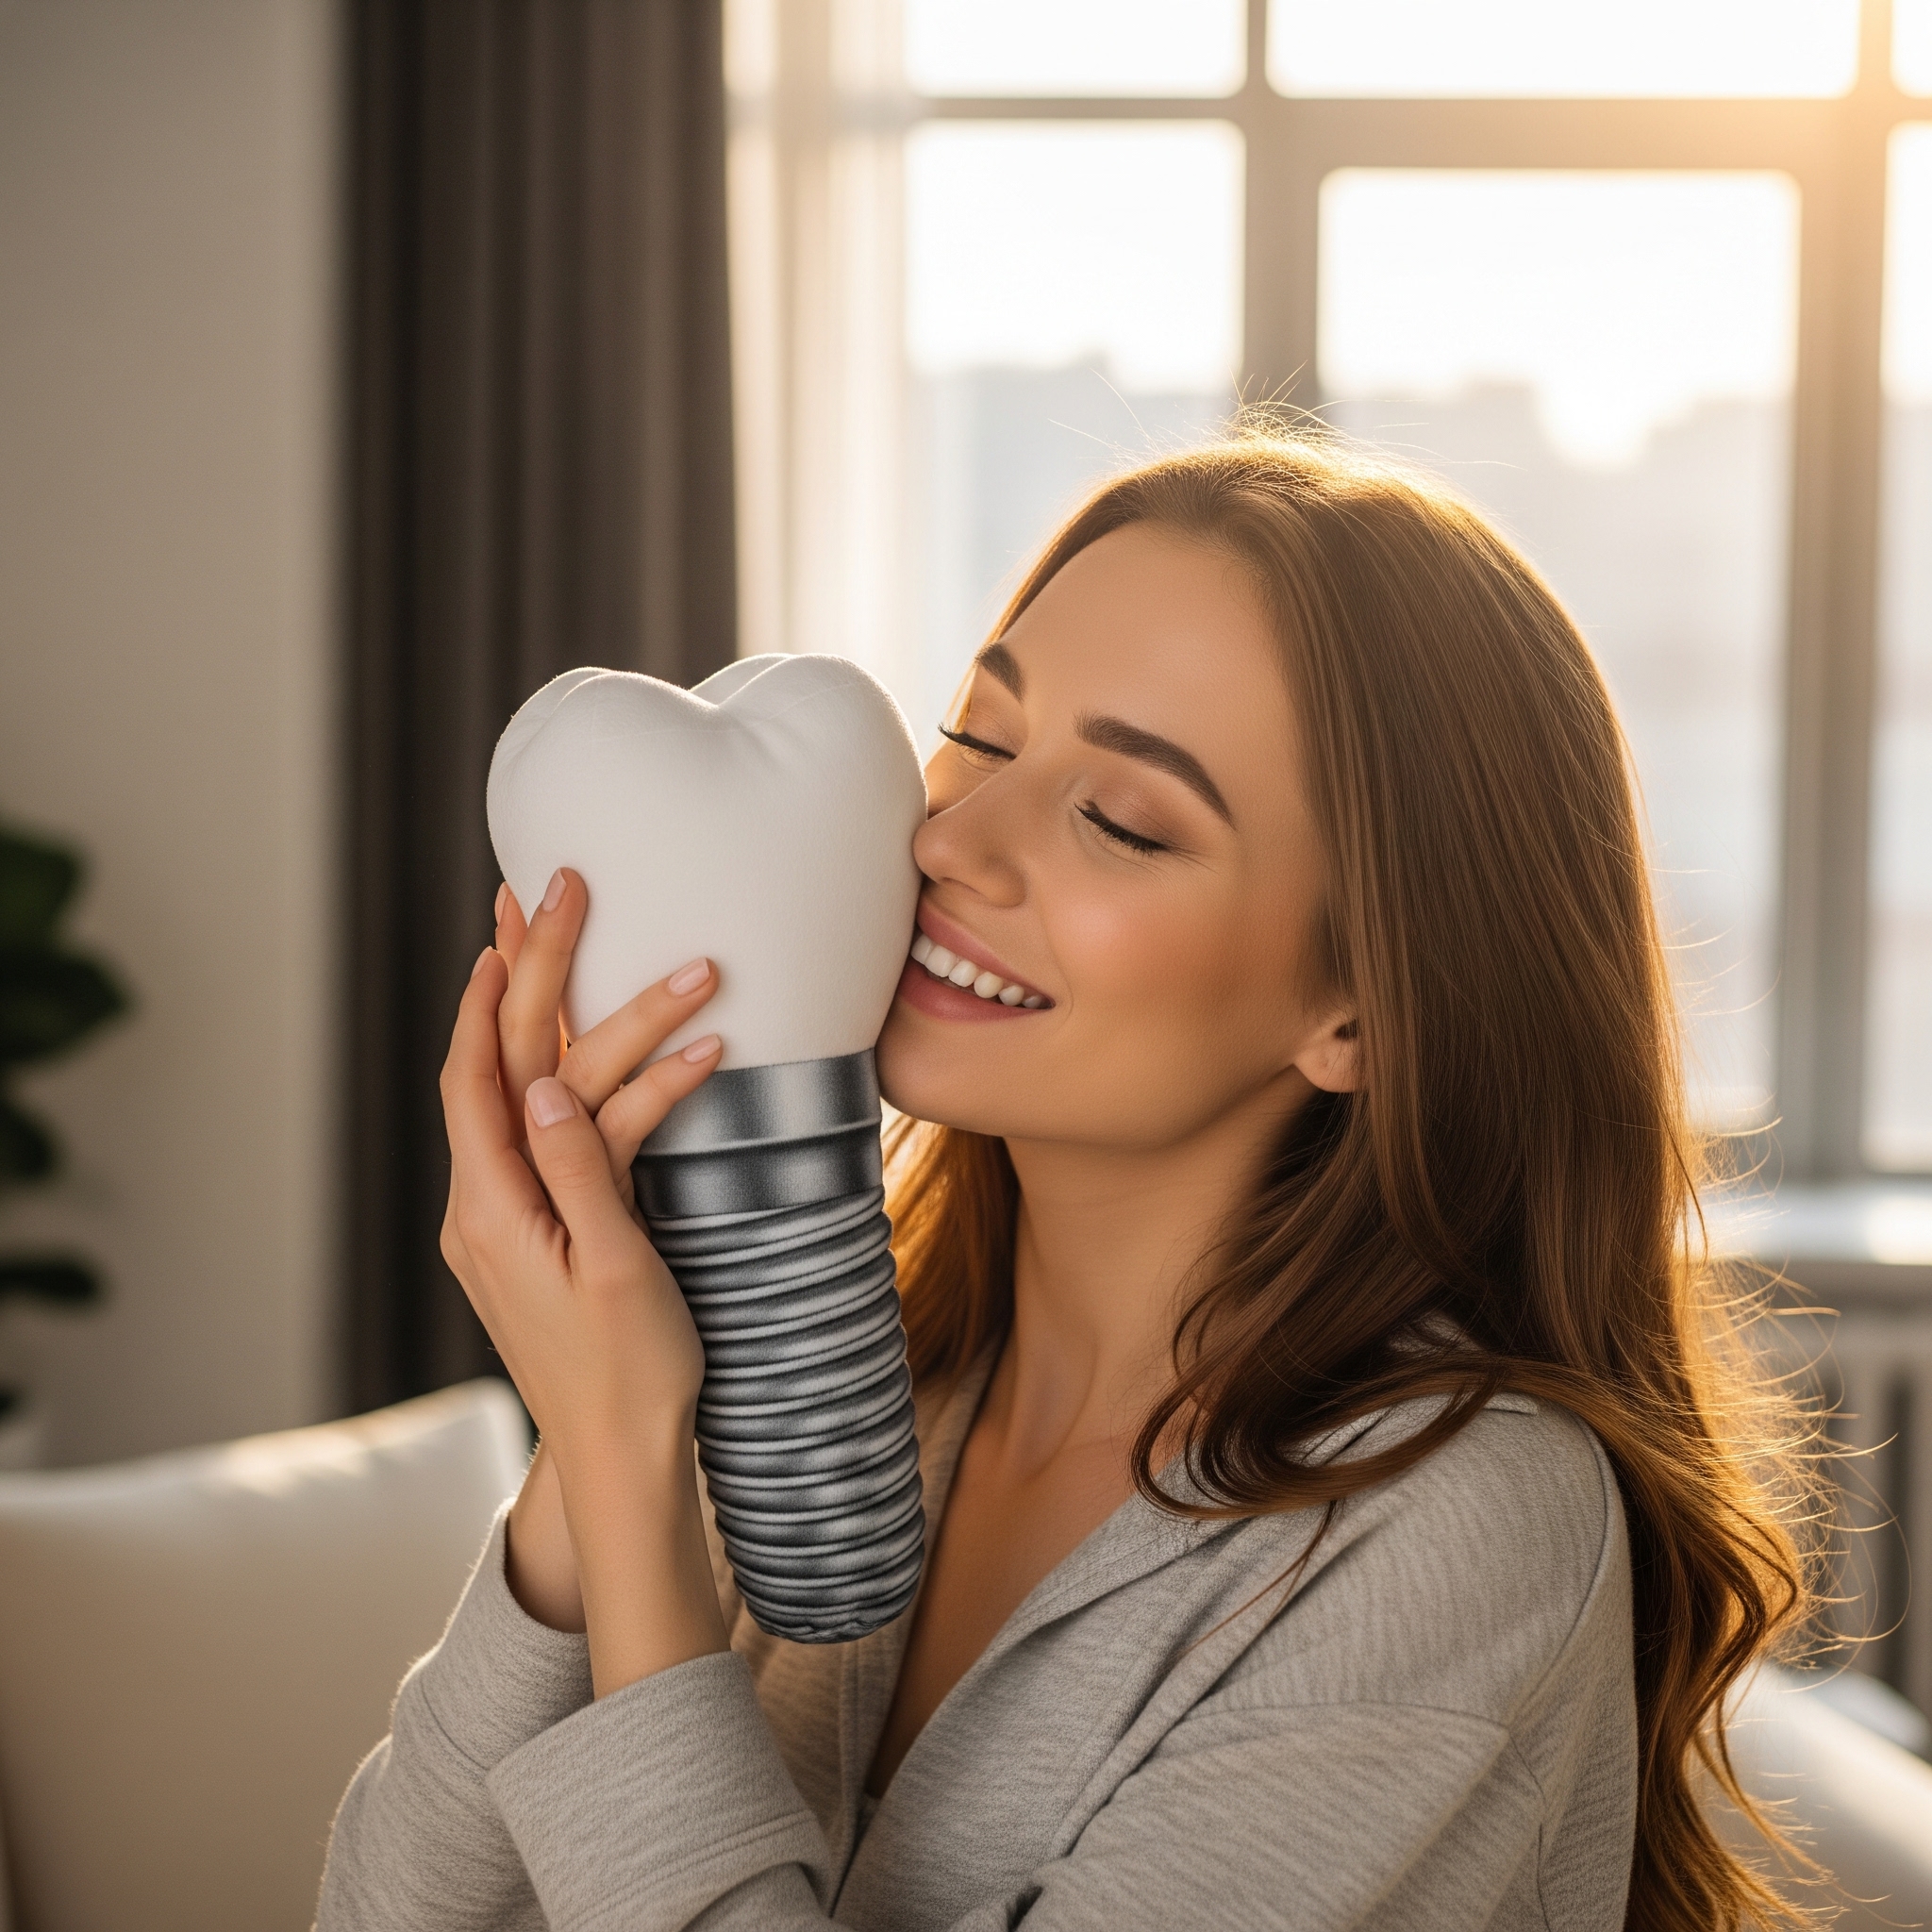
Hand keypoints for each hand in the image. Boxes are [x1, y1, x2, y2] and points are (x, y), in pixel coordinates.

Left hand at [439, 896, 728, 1691]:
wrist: (621, 1460)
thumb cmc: (630, 1373)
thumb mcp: (615, 1267)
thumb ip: (578, 1171)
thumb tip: (543, 1082)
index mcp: (493, 1211)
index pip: (478, 1077)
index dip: (492, 994)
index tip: (512, 922)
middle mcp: (484, 1209)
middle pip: (499, 1072)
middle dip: (525, 982)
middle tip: (550, 902)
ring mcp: (506, 1223)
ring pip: (526, 1100)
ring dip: (555, 1027)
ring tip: (565, 953)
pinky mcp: (537, 1235)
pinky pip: (549, 1138)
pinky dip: (578, 1087)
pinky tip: (605, 1058)